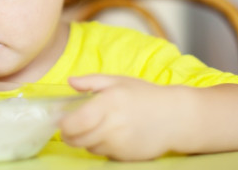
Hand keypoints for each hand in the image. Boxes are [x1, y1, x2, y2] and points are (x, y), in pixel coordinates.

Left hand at [60, 74, 183, 160]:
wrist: (175, 117)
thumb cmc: (144, 95)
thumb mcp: (118, 81)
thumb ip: (91, 81)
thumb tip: (69, 81)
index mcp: (108, 103)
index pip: (74, 123)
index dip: (63, 124)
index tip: (61, 119)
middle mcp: (112, 126)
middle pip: (76, 140)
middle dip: (69, 134)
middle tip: (73, 126)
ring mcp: (119, 144)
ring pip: (88, 147)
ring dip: (86, 139)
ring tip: (98, 126)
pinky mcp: (126, 157)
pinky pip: (103, 154)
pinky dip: (101, 146)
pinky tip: (112, 135)